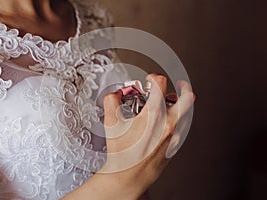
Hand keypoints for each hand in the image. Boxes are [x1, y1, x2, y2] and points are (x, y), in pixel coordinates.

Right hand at [101, 74, 194, 197]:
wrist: (129, 176)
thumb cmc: (122, 153)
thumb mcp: (111, 122)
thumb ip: (111, 101)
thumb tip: (116, 94)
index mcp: (154, 114)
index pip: (161, 83)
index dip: (154, 77)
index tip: (150, 80)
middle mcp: (169, 123)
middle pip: (187, 97)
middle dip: (183, 87)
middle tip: (178, 85)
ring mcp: (175, 135)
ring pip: (188, 113)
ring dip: (181, 104)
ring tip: (171, 103)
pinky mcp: (175, 145)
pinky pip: (183, 127)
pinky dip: (178, 119)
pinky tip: (167, 121)